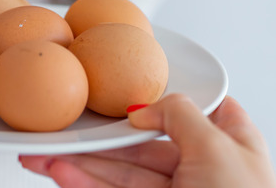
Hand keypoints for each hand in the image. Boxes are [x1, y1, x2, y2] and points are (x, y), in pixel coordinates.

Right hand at [20, 95, 275, 187]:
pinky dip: (85, 185)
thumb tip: (144, 108)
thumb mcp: (219, 147)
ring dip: (81, 164)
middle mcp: (202, 166)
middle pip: (139, 144)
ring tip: (46, 157)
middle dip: (97, 140)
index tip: (112, 95)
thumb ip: (179, 115)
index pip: (185, 109)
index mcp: (229, 140)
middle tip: (61, 133)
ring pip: (120, 174)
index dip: (149, 100)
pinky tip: (64, 175)